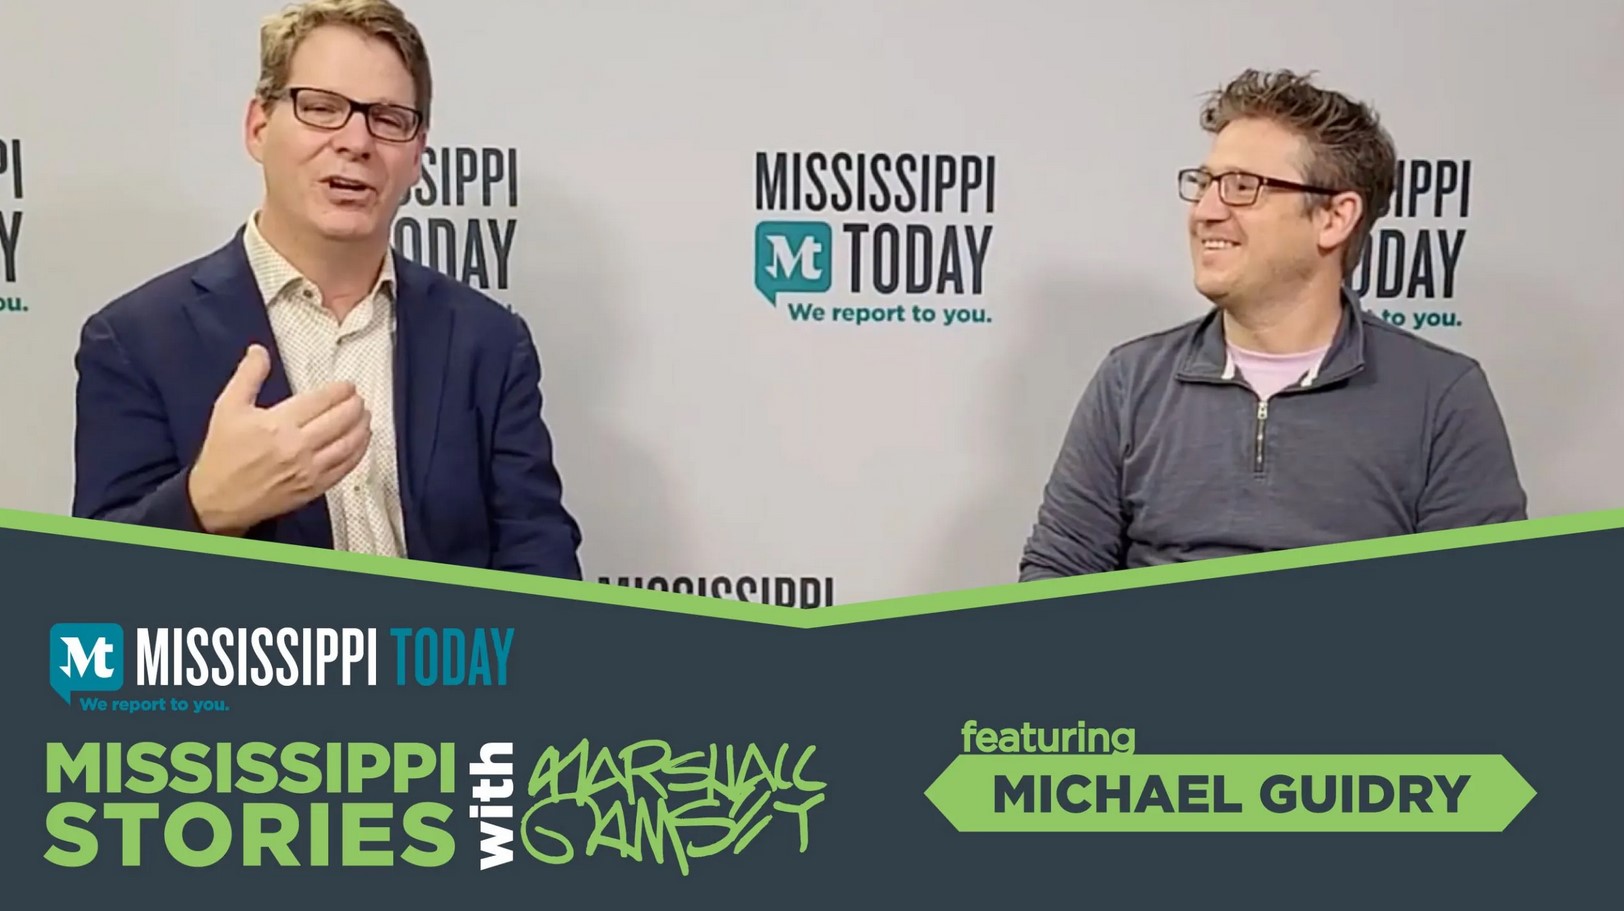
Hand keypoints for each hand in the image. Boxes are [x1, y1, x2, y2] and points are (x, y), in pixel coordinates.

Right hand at [187, 344, 370, 535]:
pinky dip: (358, 452)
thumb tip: (259, 350)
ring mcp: (308, 470)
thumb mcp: (227, 408)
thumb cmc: (223, 452)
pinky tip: (361, 442)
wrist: (218, 499)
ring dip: (362, 427)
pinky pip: (345, 468)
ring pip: (348, 444)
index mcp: (278, 424)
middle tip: (358, 398)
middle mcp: (297, 446)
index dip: (340, 391)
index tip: (348, 386)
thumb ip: (247, 376)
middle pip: (340, 420)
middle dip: (354, 406)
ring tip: (365, 416)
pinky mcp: (314, 488)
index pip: (321, 401)